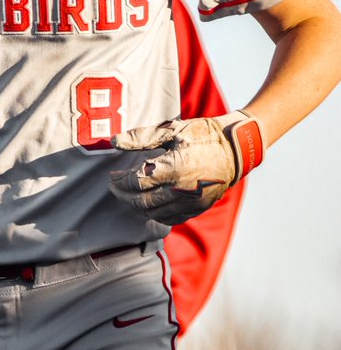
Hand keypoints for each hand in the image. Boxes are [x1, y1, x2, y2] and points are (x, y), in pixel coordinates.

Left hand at [108, 111, 264, 225]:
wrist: (236, 149)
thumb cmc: (202, 135)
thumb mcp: (172, 130)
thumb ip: (141, 137)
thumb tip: (114, 142)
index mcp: (173, 168)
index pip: (137, 181)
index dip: (121, 181)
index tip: (112, 175)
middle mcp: (181, 190)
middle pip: (142, 202)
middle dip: (124, 195)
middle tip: (114, 187)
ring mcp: (190, 203)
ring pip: (154, 213)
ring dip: (137, 206)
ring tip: (129, 195)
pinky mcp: (197, 209)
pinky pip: (170, 219)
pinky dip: (155, 215)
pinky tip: (149, 205)